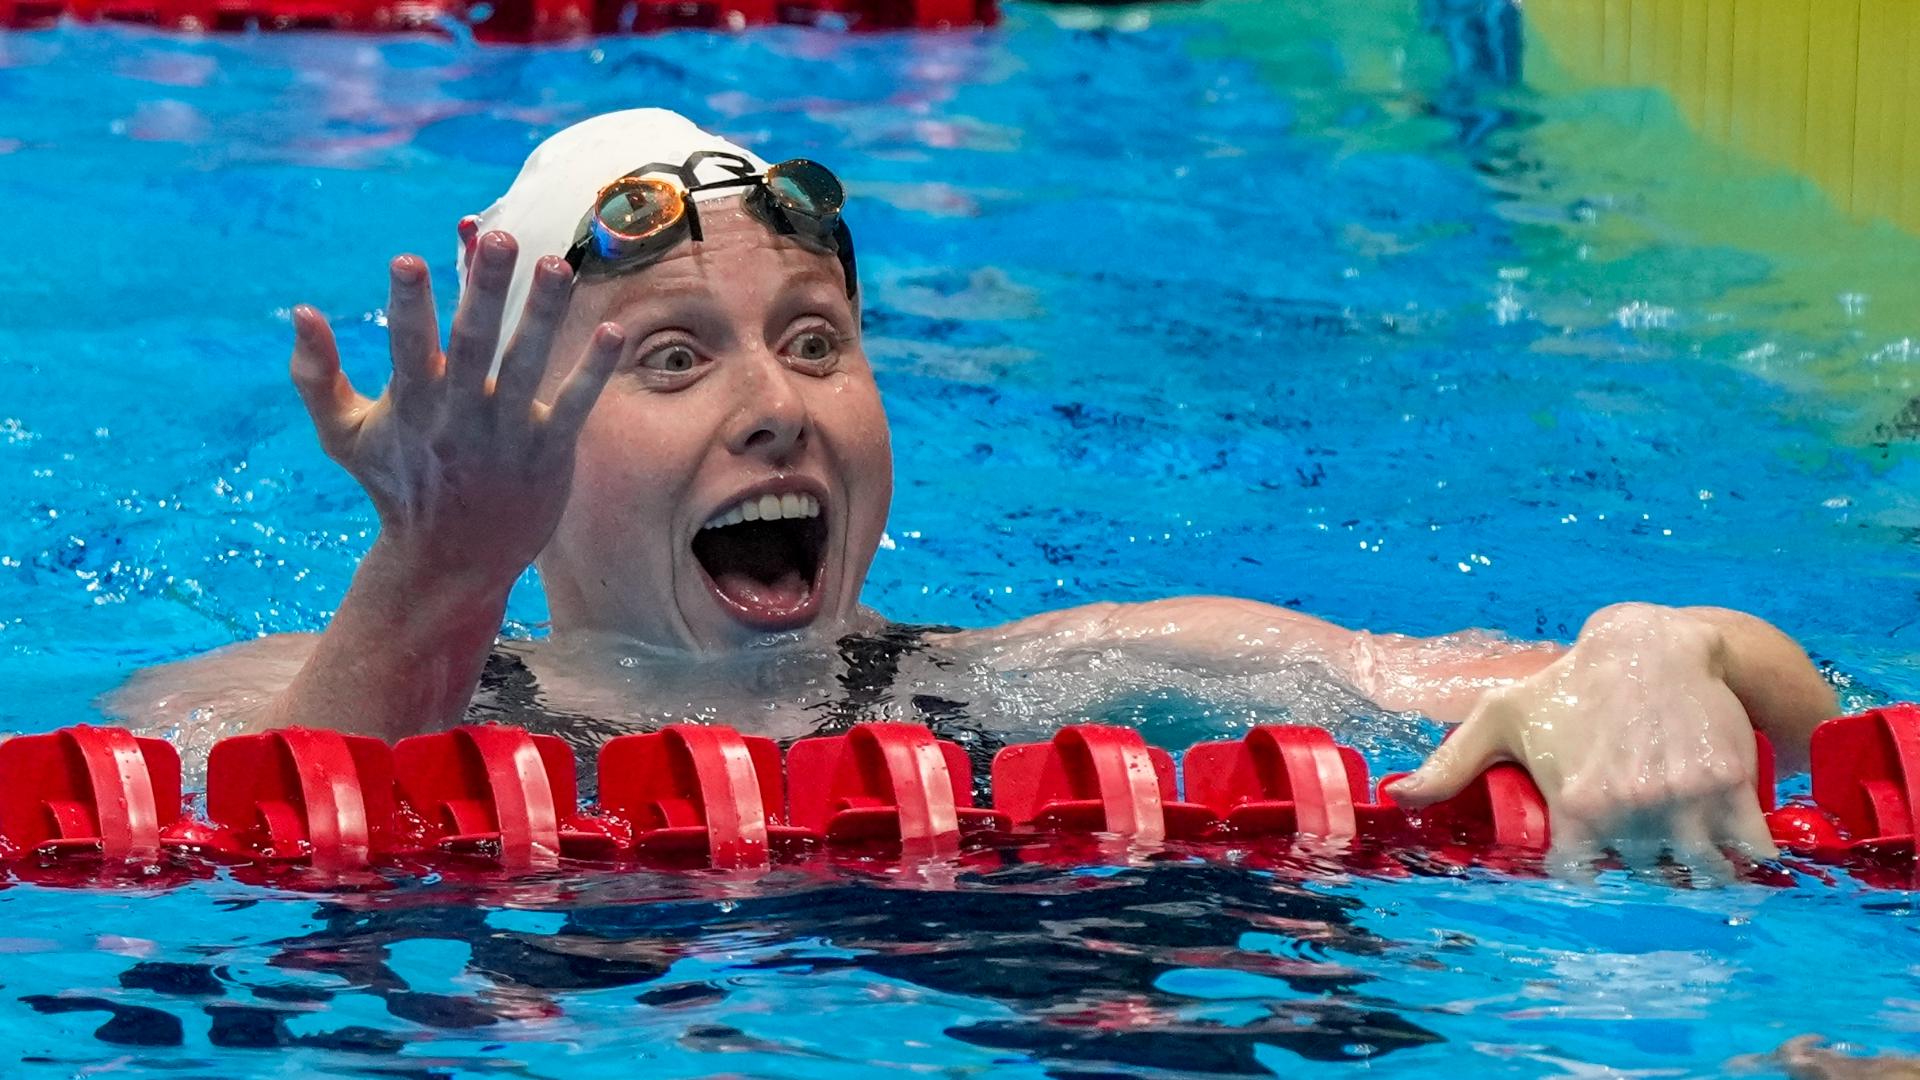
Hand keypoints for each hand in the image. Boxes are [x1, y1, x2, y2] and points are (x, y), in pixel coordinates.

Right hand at [287, 232, 623, 588]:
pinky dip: (592, 371)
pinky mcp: (548, 454)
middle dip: (486, 291)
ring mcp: (506, 436)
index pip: (408, 347)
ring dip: (543, 316)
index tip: (408, 259)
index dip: (409, 306)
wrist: (448, 564)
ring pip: (529, 367)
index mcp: (411, 405)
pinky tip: (613, 331)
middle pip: (476, 345)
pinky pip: (573, 407)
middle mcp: (459, 417)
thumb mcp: (343, 437)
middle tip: (500, 237)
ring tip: (557, 266)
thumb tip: (300, 311)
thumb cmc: (397, 486)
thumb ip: (316, 376)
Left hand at [1386, 603, 1776, 873]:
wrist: (1651, 644)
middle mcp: (1630, 808)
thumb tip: (1399, 799)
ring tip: (1686, 845)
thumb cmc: (1568, 687)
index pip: (1582, 879)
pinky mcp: (1732, 785)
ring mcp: (1684, 799)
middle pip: (1643, 878)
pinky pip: (1753, 854)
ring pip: (1700, 876)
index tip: (1593, 853)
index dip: (1589, 871)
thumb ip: (1450, 764)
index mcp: (1575, 804)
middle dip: (1643, 866)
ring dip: (1697, 871)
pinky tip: (1737, 847)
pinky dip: (1749, 859)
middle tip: (1640, 836)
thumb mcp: (1500, 717)